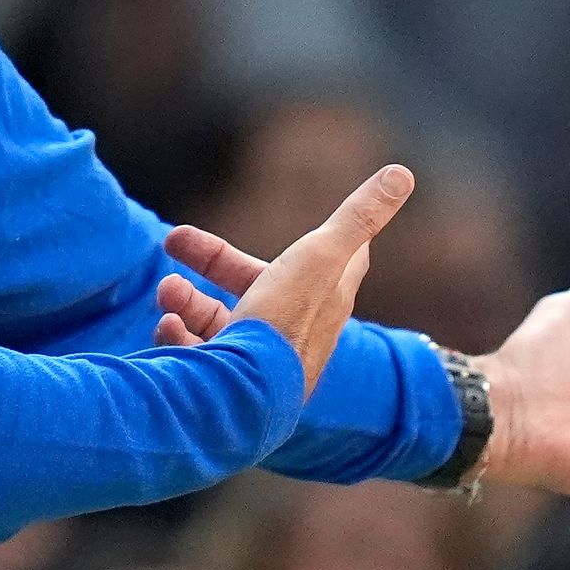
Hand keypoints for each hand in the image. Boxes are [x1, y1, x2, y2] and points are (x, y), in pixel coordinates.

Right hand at [148, 163, 411, 388]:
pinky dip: (178, 337)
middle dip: (212, 262)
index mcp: (323, 301)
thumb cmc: (286, 321)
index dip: (335, 243)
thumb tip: (402, 173)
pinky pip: (197, 355)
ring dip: (187, 302)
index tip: (331, 227)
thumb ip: (358, 216)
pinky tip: (168, 326)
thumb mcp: (320, 257)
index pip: (338, 265)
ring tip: (167, 293)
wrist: (248, 396)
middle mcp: (293, 332)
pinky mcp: (227, 385)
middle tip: (173, 239)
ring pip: (218, 321)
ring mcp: (258, 360)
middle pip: (255, 285)